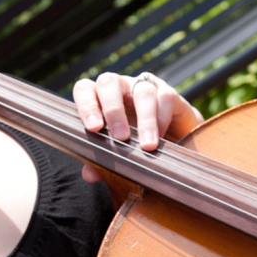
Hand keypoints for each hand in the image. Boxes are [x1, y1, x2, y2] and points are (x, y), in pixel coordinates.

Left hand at [73, 72, 203, 181]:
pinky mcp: (168, 93)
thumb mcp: (116, 151)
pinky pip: (165, 98)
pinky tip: (161, 138)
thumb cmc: (134, 141)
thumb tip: (89, 174)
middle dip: (113, 110)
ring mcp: (144, 87)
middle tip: (120, 137)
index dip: (86, 105)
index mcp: (100, 98)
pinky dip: (162, 120)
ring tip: (146, 146)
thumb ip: (100, 161)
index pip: (84, 89)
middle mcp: (120, 87)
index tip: (94, 128)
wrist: (172, 137)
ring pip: (142, 92)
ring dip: (144, 121)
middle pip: (109, 82)